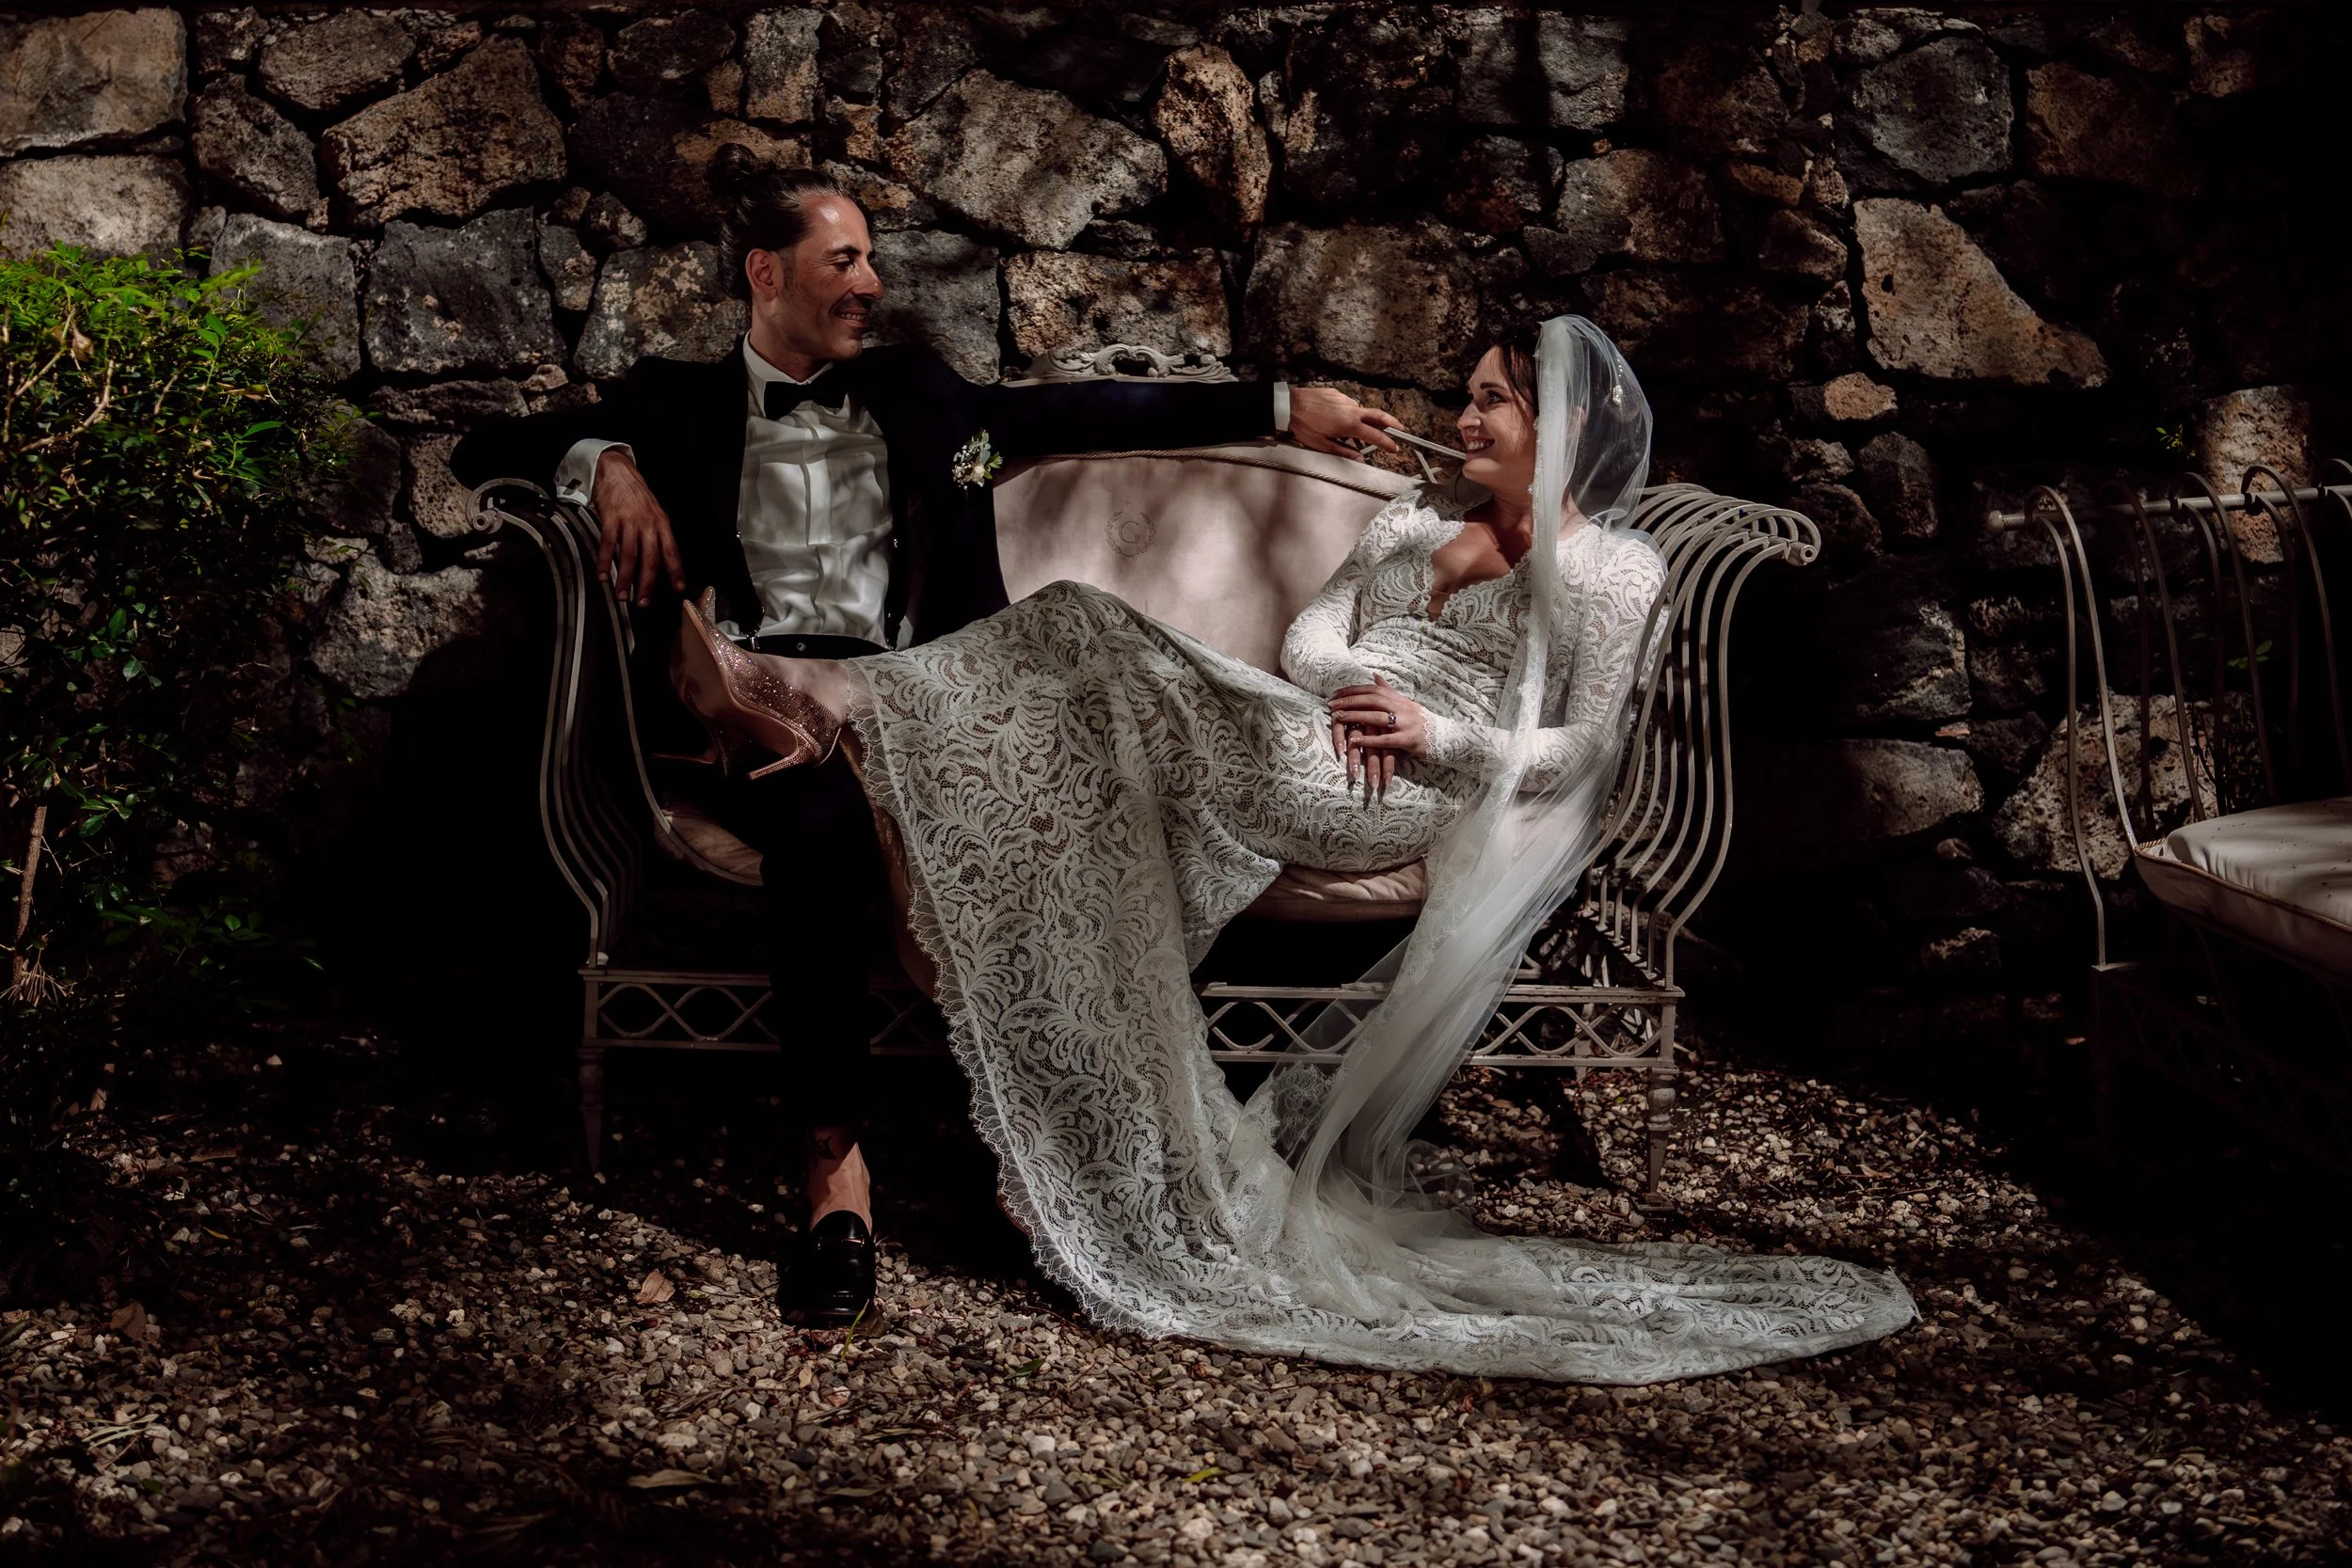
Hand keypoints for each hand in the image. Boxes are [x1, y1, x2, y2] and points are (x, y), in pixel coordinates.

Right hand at [593, 448, 685, 606]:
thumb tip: (657, 562)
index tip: (678, 588)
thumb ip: (656, 535)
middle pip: (650, 558)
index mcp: (662, 523)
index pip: (671, 551)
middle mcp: (648, 524)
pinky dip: (604, 561)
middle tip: (643, 601)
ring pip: (628, 555)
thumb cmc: (636, 495)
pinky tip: (602, 575)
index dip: (675, 570)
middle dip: (646, 583)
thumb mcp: (653, 512)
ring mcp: (629, 520)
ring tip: (621, 595)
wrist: (617, 470)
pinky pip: (608, 544)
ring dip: (624, 578)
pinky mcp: (611, 518)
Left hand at [1289, 386, 1401, 460]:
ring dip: (1364, 419)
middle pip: (1379, 415)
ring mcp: (1345, 399)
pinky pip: (1348, 404)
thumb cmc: (1304, 426)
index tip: (1395, 448)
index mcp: (1350, 425)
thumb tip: (1360, 458)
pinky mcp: (1337, 393)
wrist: (1289, 405)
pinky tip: (1337, 418)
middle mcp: (1352, 410)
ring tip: (1355, 430)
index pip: (1375, 435)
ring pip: (1361, 410)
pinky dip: (1349, 412)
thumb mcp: (1322, 445)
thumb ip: (1343, 452)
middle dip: (1392, 422)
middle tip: (1401, 429)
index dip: (1387, 443)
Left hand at [1328, 676, 1425, 800]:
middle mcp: (1402, 708)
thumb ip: (1389, 691)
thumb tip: (1374, 675)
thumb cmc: (1421, 721)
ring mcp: (1406, 723)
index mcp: (1399, 699)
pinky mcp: (1408, 740)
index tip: (1335, 694)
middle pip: (1372, 700)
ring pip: (1377, 717)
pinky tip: (1355, 740)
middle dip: (1350, 701)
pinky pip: (1386, 739)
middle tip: (1331, 704)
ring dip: (1355, 717)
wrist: (1444, 737)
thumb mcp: (1405, 703)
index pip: (1372, 690)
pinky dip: (1369, 739)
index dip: (1352, 691)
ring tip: (1338, 718)